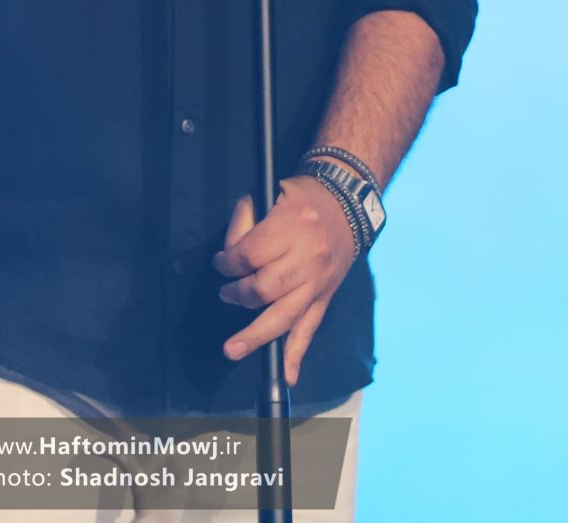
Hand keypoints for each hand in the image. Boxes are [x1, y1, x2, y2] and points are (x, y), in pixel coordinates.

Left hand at [212, 175, 356, 386]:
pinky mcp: (325, 297)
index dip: (227, 263)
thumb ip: (245, 220)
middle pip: (264, 288)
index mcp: (293, 225)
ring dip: (256, 334)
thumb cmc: (302, 199)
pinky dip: (297, 354)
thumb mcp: (271, 194)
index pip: (250, 255)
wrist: (348, 206)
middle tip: (226, 294)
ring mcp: (318, 281)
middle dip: (238, 295)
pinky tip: (287, 374)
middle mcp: (308, 257)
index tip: (220, 265)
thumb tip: (228, 255)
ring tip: (233, 349)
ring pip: (285, 315)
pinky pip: (310, 328)